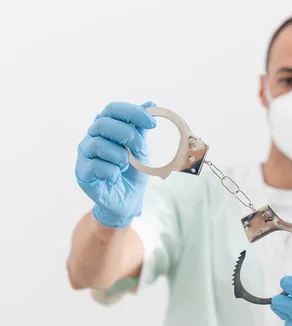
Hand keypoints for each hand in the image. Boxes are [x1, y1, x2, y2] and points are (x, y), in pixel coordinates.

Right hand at [75, 101, 155, 227]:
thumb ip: (141, 128)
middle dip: (127, 135)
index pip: (112, 109)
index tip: (152, 124)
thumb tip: (151, 103)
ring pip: (98, 144)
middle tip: (137, 149)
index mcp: (106, 128)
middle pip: (103, 123)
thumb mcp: (140, 148)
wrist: (127, 200)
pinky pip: (96, 166)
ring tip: (124, 166)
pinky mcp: (82, 172)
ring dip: (120, 156)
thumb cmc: (132, 172)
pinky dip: (112, 172)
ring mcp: (84, 154)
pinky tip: (115, 176)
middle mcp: (91, 137)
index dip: (132, 112)